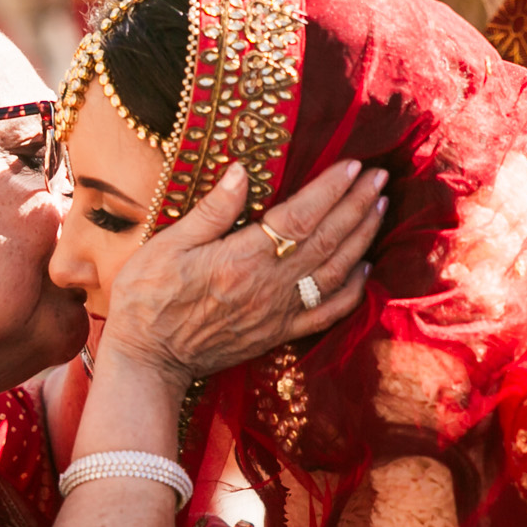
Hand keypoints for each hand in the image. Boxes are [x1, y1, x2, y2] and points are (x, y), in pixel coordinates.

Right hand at [98, 159, 385, 388]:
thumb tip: (241, 172)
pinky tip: (365, 269)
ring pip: (335, 272)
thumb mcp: (165, 246)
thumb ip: (210, 211)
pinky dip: (353, 291)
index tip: (354, 164)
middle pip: (327, 240)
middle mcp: (269, 286)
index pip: (299, 217)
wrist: (146, 362)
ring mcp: (278, 313)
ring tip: (379, 208)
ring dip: (362, 238)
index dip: (331, 189)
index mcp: (242, 260)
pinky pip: (327, 313)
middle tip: (380, 177)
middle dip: (357, 205)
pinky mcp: (278, 334)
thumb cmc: (146, 301)